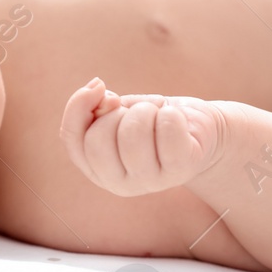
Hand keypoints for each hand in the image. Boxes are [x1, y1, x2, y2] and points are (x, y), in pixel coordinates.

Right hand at [59, 78, 225, 196]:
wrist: (199, 130)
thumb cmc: (153, 120)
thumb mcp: (117, 111)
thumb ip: (95, 106)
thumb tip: (96, 90)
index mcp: (96, 170)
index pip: (72, 138)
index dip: (80, 105)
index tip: (100, 87)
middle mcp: (119, 184)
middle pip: (97, 139)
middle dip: (116, 111)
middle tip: (136, 111)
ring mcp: (149, 182)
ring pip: (131, 134)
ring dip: (145, 110)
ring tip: (157, 115)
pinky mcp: (179, 170)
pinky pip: (166, 129)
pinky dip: (170, 113)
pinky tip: (176, 120)